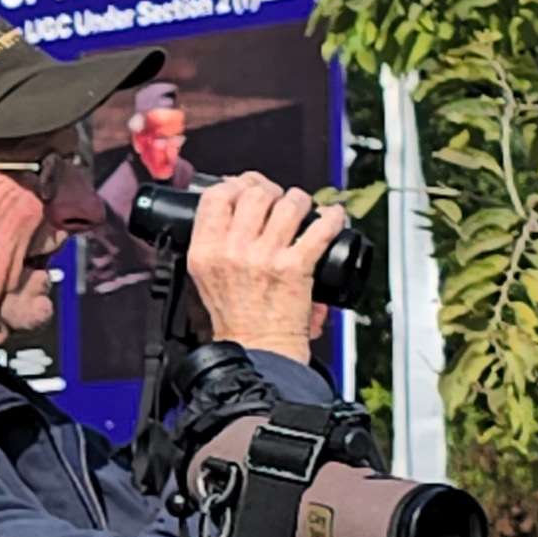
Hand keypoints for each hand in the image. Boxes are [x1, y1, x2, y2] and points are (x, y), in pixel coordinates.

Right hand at [185, 172, 343, 368]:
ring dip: (300, 200)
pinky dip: (332, 218)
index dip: (236, 184)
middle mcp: (232, 251)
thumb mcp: (203, 279)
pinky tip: (334, 216)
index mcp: (205, 252)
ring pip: (288, 204)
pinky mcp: (295, 268)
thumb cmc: (234, 322)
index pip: (216, 197)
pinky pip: (320, 229)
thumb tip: (229, 209)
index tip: (247, 187)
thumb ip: (211, 245)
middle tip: (279, 198)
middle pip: (254, 194)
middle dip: (272, 190)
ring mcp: (265, 258)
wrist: (257, 352)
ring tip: (304, 207)